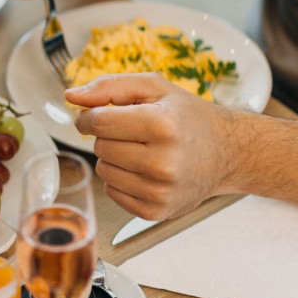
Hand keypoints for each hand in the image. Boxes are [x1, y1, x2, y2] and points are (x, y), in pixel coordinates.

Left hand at [66, 74, 239, 218]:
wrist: (226, 152)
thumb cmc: (186, 117)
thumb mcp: (154, 88)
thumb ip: (109, 86)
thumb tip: (71, 96)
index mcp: (162, 125)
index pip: (98, 122)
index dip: (89, 117)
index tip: (96, 116)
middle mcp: (163, 162)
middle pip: (100, 147)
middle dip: (109, 137)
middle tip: (136, 133)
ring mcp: (160, 191)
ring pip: (103, 171)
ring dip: (114, 159)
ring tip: (143, 151)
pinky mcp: (156, 211)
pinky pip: (112, 193)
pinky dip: (122, 180)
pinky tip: (146, 171)